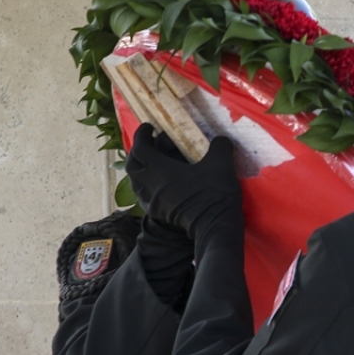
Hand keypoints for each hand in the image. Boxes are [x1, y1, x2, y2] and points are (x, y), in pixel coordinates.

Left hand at [125, 124, 239, 239]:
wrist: (215, 226)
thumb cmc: (215, 194)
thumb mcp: (222, 164)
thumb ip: (220, 146)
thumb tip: (221, 139)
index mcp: (160, 169)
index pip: (140, 148)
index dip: (142, 135)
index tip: (149, 127)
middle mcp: (151, 184)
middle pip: (132, 165)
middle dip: (137, 152)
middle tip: (148, 144)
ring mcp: (153, 201)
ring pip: (135, 182)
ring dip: (140, 170)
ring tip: (150, 165)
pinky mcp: (159, 213)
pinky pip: (144, 197)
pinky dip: (146, 187)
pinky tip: (157, 186)